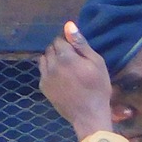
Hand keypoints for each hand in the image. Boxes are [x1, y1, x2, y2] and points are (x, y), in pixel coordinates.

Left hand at [40, 21, 114, 140]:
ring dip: (53, 59)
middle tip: (72, 61)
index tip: (77, 53)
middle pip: (51, 48)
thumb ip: (81, 44)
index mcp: (66, 56)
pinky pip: (43, 72)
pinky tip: (61, 79)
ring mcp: (46, 76)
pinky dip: (50, 71)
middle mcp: (52, 64)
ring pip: (44, 58)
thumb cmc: (98, 89)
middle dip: (60, 50)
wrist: (89, 116)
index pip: (60, 40)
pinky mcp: (43, 87)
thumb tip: (68, 25)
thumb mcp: (97, 63)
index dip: (68, 44)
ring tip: (65, 69)